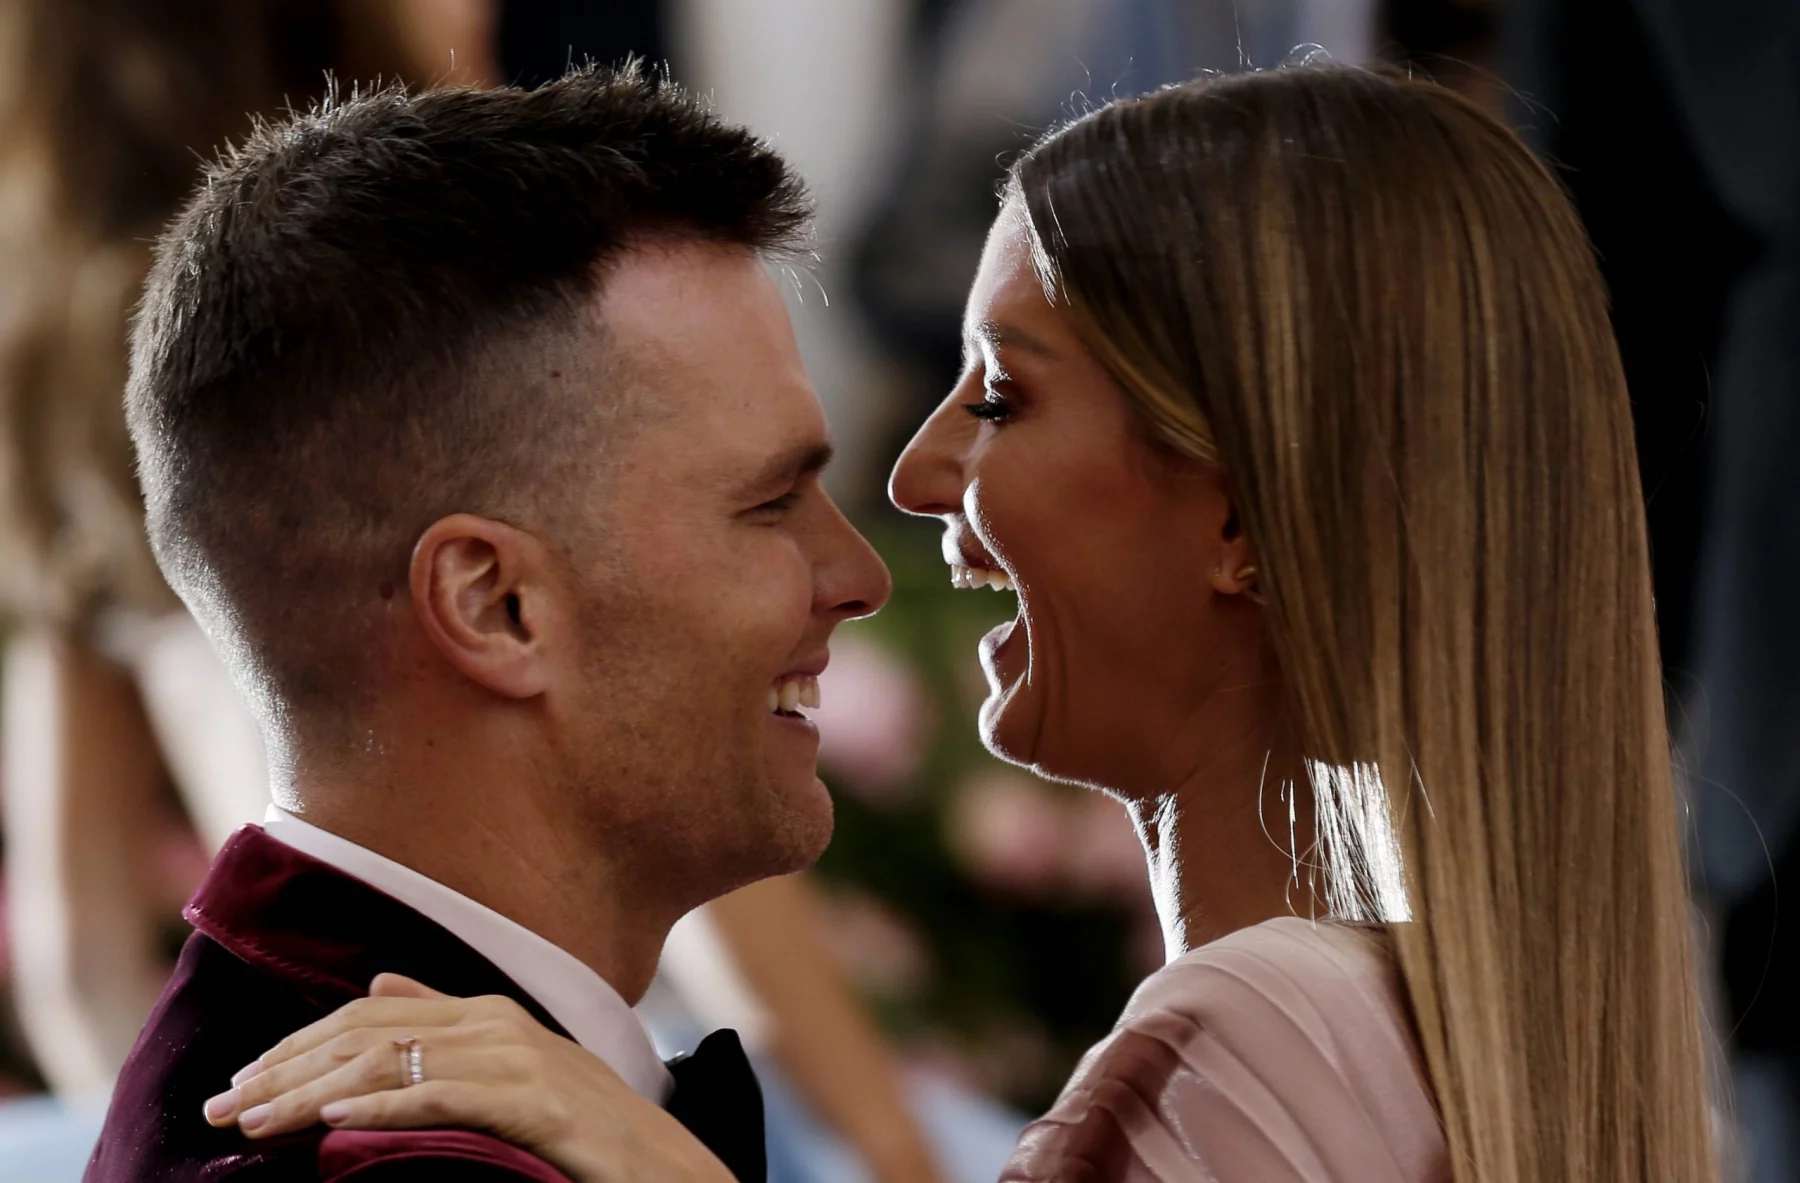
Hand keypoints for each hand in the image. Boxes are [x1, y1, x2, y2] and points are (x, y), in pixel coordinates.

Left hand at [201, 974, 732, 1182]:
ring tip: (256, 1120)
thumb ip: (445, 1022)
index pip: (368, 1015)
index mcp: (484, 1012)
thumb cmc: (585, 1126)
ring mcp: (517, 1057)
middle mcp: (496, 1022)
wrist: (666, 1164)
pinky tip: (335, 1123)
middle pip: (366, 1033)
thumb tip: (381, 983)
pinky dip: (383, 1106)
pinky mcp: (535, 1100)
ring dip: (311, 1092)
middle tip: (221, 1104)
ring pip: (391, 1061)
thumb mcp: (512, 1066)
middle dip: (285, 1068)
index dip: (297, 1046)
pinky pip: (443, 1096)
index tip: (239, 1083)